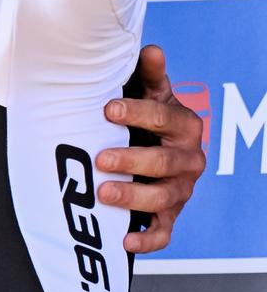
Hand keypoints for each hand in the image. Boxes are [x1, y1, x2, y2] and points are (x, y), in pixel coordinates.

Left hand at [96, 44, 206, 252]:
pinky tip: (125, 241)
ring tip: (104, 194)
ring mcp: (181, 188)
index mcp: (184, 124)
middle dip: (133, 160)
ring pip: (164, 197)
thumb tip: (151, 50)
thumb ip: (148, 75)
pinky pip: (164, 232)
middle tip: (102, 158)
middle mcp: (189, 158)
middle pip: (164, 161)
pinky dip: (147, 240)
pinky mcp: (169, 214)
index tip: (108, 110)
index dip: (136, 113)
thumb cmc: (143, 114)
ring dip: (135, 197)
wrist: (153, 143)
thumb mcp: (148, 92)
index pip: (162, 117)